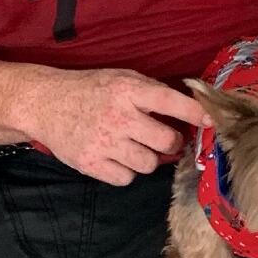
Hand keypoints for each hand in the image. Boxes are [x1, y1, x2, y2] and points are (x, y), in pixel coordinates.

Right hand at [20, 67, 204, 185]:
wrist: (45, 103)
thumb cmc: (90, 90)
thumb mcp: (121, 78)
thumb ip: (152, 92)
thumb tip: (189, 112)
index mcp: (127, 90)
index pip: (171, 102)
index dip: (196, 114)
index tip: (212, 121)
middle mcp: (118, 117)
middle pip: (166, 141)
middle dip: (172, 143)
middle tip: (163, 139)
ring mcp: (104, 143)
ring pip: (149, 164)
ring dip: (148, 158)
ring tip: (133, 146)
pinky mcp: (91, 163)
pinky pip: (126, 179)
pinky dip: (126, 171)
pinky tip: (117, 157)